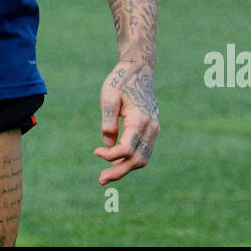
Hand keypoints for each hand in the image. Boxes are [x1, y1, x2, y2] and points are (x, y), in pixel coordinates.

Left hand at [94, 58, 158, 184]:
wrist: (139, 69)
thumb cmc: (120, 81)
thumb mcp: (108, 97)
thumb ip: (108, 122)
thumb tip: (108, 145)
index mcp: (140, 120)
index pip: (127, 149)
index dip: (110, 156)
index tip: (95, 152)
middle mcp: (151, 127)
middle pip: (137, 159)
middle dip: (119, 172)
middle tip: (100, 180)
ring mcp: (154, 129)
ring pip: (143, 158)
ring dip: (126, 169)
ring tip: (107, 175)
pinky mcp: (152, 129)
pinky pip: (144, 151)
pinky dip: (132, 160)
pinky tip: (117, 163)